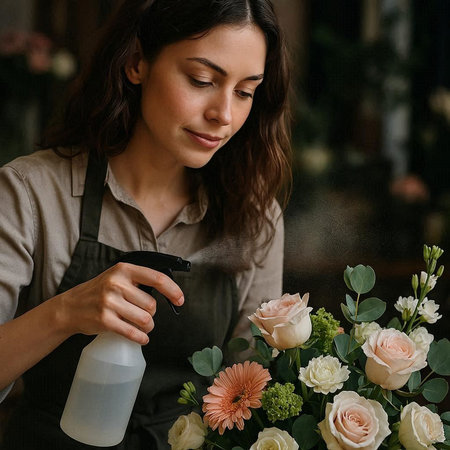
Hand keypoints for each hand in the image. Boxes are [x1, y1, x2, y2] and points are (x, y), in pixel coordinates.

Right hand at [54, 262, 183, 344]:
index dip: (173, 290)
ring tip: (143, 326)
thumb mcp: (118, 276)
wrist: (70, 307)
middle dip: (152, 314)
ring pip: (145, 320)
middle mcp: (117, 284)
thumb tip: (169, 291)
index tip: (180, 300)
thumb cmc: (100, 291)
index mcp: (124, 270)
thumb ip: (139, 280)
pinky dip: (141, 338)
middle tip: (144, 316)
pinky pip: (132, 332)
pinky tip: (142, 338)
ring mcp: (109, 302)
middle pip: (152, 305)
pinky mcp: (104, 320)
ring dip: (148, 327)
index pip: (157, 278)